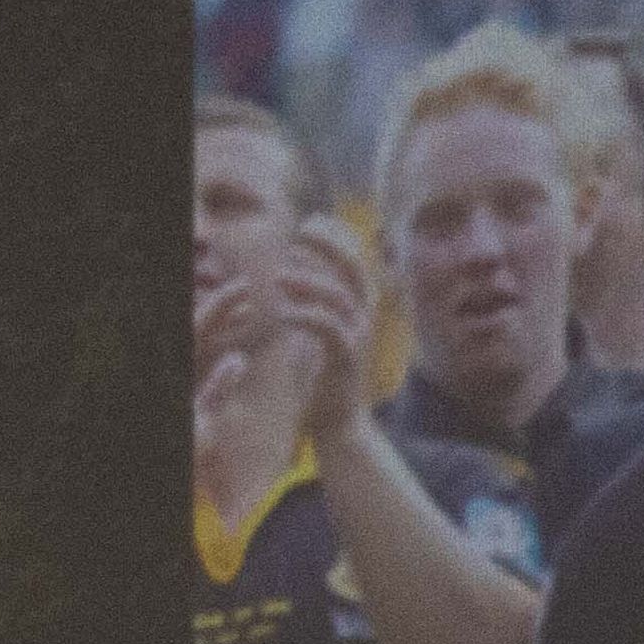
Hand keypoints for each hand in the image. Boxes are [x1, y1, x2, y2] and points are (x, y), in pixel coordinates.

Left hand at [286, 216, 400, 458]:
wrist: (339, 421)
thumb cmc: (324, 377)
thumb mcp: (314, 333)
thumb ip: (308, 305)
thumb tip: (289, 279)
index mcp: (359, 306)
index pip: (354, 259)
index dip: (336, 236)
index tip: (310, 221)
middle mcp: (365, 315)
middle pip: (354, 267)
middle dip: (329, 244)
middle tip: (301, 229)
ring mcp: (359, 335)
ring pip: (339, 295)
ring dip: (309, 281)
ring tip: (278, 276)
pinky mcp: (346, 357)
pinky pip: (328, 327)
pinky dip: (305, 315)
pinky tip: (283, 312)